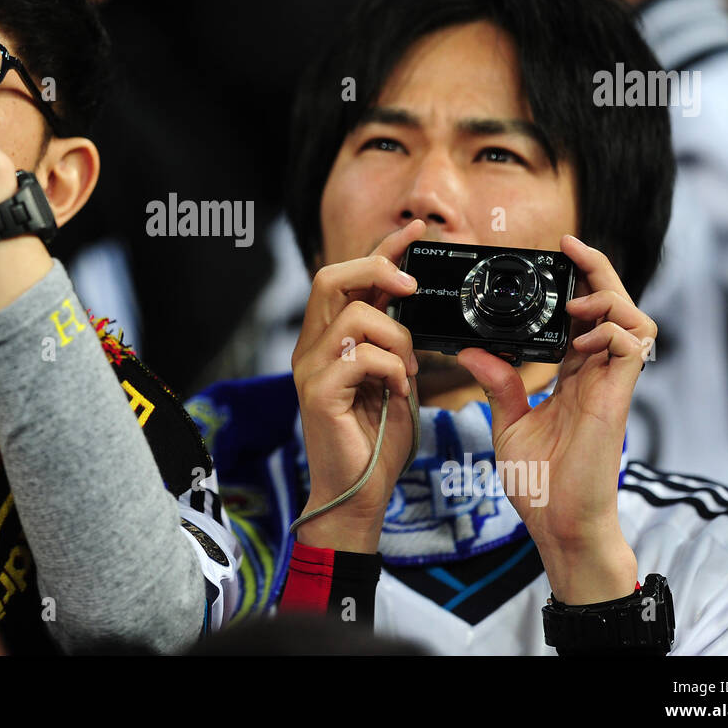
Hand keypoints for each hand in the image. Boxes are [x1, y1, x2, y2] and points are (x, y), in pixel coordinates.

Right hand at [290, 218, 426, 552]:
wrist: (359, 496)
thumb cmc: (377, 441)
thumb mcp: (395, 379)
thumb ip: (396, 343)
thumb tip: (416, 306)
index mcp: (329, 341)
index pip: (349, 278)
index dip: (382, 249)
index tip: (416, 232)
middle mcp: (313, 349)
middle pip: (331, 278)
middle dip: (377, 270)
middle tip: (411, 288)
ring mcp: (311, 370)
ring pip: (354, 318)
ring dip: (395, 338)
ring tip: (407, 370)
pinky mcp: (318, 394)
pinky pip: (360, 358)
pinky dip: (391, 369)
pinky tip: (398, 392)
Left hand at [456, 234, 651, 602]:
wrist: (558, 526)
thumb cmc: (539, 484)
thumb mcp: (508, 423)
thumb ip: (497, 384)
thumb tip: (471, 349)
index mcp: (574, 376)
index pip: (585, 316)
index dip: (577, 282)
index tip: (553, 255)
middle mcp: (597, 376)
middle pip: (616, 307)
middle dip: (598, 271)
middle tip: (570, 247)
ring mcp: (611, 387)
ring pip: (636, 319)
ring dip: (609, 297)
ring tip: (576, 300)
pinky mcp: (617, 402)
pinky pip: (632, 349)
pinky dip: (611, 331)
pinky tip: (581, 338)